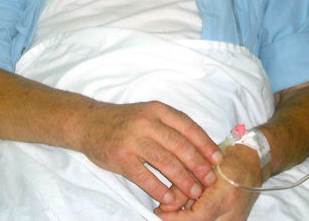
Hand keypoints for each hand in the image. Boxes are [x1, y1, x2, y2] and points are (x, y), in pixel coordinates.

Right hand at [77, 100, 222, 208]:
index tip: (218, 160)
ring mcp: (132, 139)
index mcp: (158, 110)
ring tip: (194, 193)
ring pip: (165, 162)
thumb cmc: (125, 122)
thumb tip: (202, 149)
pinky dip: (159, 189)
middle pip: (180, 146)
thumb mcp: (149, 115)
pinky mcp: (120, 157)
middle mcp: (146, 122)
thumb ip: (171, 128)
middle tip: (209, 181)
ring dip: (183, 180)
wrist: (90, 123)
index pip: (189, 127)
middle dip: (198, 166)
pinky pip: (144, 176)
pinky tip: (169, 199)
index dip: (205, 145)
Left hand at [155, 145, 261, 220]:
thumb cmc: (228, 160)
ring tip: (180, 207)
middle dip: (180, 219)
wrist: (252, 163)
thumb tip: (165, 207)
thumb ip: (182, 187)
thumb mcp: (200, 169)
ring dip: (189, 219)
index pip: (195, 218)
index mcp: (224, 197)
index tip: (159, 212)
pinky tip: (192, 208)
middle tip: (165, 211)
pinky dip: (199, 218)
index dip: (174, 218)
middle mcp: (232, 214)